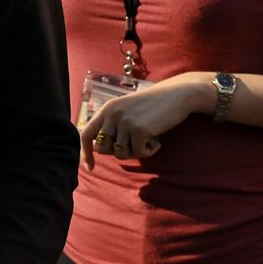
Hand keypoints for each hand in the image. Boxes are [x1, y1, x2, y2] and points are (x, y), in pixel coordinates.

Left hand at [78, 72, 210, 168]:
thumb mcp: (127, 111)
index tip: (90, 168)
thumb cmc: (153, 106)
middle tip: (134, 144)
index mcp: (107, 109)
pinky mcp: (140, 129)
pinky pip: (139, 154)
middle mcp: (113, 114)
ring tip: (148, 139)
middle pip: (103, 149)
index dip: (86, 153)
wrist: (176, 95)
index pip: (86, 134)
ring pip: (121, 154)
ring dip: (136, 152)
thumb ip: (112, 126)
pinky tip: (157, 140)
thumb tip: (98, 150)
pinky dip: (149, 151)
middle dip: (117, 152)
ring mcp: (125, 121)